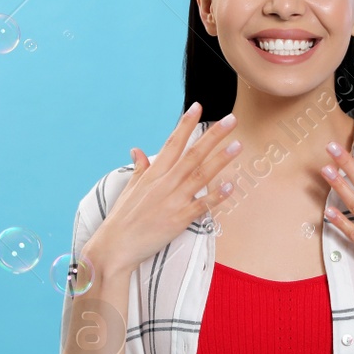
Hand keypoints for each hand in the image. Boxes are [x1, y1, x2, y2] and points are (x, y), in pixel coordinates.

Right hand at [83, 103, 241, 273]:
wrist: (116, 246)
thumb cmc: (122, 218)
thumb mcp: (129, 189)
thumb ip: (139, 168)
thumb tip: (137, 150)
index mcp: (153, 174)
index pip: (173, 143)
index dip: (186, 124)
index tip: (198, 107)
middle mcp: (165, 183)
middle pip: (193, 154)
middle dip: (213, 135)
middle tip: (230, 119)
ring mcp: (173, 200)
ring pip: (201, 175)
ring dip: (221, 159)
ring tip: (238, 145)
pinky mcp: (179, 220)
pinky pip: (202, 206)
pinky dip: (216, 196)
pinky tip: (230, 185)